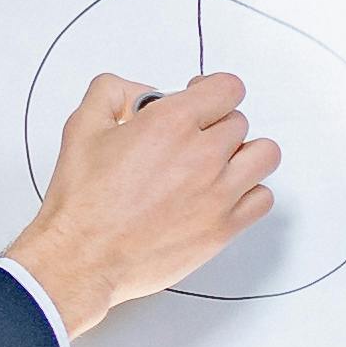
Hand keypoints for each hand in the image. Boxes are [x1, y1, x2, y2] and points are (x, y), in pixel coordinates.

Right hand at [5, 68, 277, 338]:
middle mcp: (203, 154)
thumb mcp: (81, 127)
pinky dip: (249, 193)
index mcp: (172, 123)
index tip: (203, 101)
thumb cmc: (83, 203)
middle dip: (216, 126)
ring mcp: (218, 193)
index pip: (227, 88)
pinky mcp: (223, 228)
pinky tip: (224, 195)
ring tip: (220, 165)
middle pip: (239, 122)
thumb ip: (111, 92)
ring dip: (245, 154)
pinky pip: (263, 198)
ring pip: (264, 155)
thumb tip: (138, 93)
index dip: (213, 90)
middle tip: (192, 141)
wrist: (83, 258)